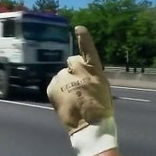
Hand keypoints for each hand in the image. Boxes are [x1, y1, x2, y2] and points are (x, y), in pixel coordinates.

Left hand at [47, 26, 116, 155]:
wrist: (89, 126)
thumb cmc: (100, 109)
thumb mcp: (102, 87)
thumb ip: (92, 76)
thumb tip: (82, 71)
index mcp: (95, 70)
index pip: (88, 50)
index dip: (84, 39)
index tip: (79, 28)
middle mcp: (79, 69)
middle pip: (72, 62)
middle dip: (73, 70)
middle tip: (79, 87)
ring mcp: (64, 77)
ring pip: (62, 74)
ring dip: (65, 82)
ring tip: (73, 98)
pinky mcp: (53, 86)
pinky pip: (54, 84)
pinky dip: (58, 90)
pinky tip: (65, 101)